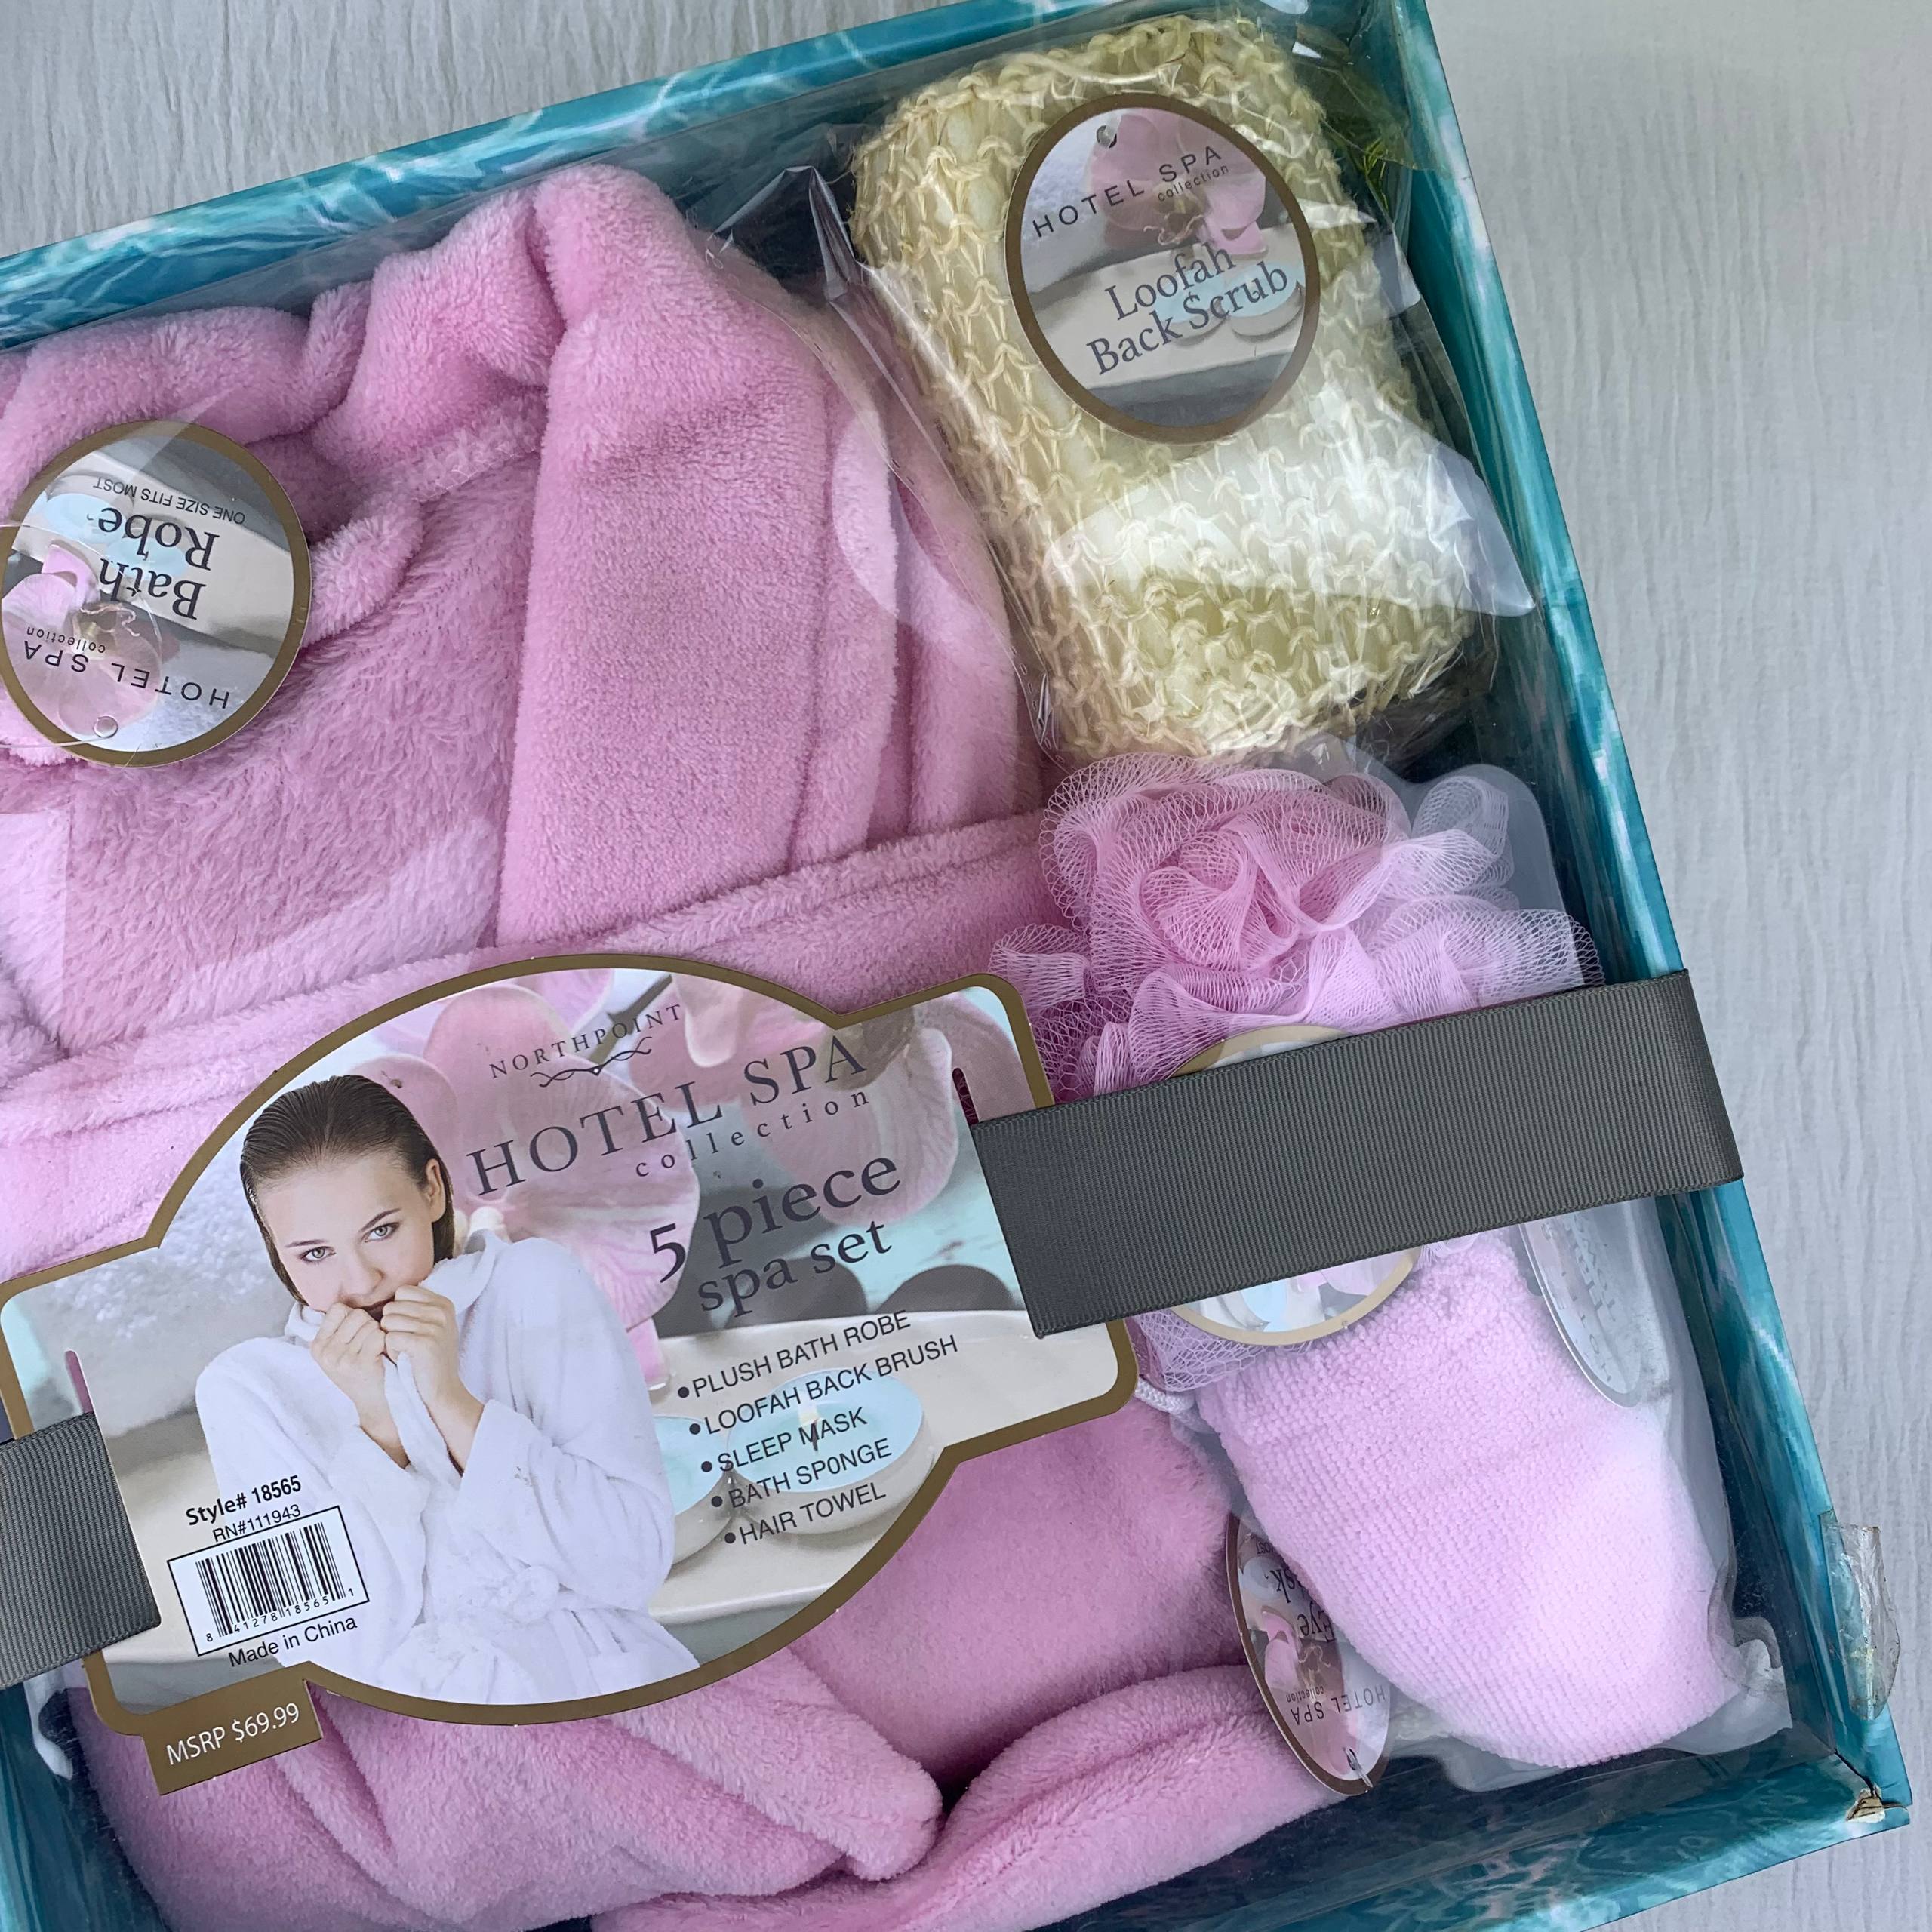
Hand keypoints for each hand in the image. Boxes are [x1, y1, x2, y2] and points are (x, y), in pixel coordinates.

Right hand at [313, 1306, 404, 1464]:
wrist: (376, 1402)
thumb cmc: (363, 1370)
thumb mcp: (341, 1351)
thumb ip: (340, 1328)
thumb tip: (347, 1299)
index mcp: (317, 1346)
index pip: (338, 1309)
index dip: (353, 1317)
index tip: (357, 1334)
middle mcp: (326, 1352)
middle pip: (356, 1315)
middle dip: (369, 1325)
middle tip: (369, 1346)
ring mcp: (341, 1359)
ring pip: (370, 1324)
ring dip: (379, 1334)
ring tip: (375, 1352)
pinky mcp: (359, 1364)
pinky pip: (379, 1336)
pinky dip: (386, 1342)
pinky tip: (383, 1356)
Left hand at [381, 1284, 482, 1468]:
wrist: (442, 1392)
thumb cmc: (429, 1360)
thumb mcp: (432, 1327)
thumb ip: (417, 1308)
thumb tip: (389, 1296)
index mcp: (443, 1303)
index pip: (402, 1292)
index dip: (398, 1312)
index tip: (410, 1329)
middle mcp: (441, 1311)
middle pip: (392, 1307)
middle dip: (392, 1327)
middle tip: (408, 1344)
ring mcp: (434, 1326)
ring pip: (387, 1322)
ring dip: (390, 1340)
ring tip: (407, 1352)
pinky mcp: (423, 1343)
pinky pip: (389, 1339)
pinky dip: (391, 1352)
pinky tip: (405, 1360)